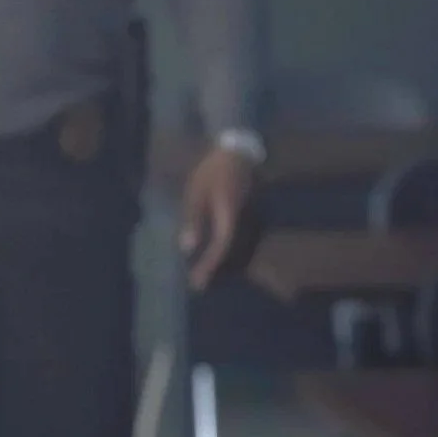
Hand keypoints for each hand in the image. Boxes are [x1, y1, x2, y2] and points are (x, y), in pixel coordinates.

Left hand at [179, 146, 258, 290]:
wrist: (236, 152)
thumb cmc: (213, 171)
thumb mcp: (196, 192)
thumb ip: (193, 220)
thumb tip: (187, 248)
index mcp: (230, 216)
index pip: (221, 247)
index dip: (209, 266)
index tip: (197, 282)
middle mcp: (244, 221)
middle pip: (232, 253)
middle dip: (214, 269)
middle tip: (198, 284)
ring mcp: (250, 219)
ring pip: (236, 247)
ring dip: (219, 261)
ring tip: (203, 273)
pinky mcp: (248, 216)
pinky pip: (237, 238)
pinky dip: (224, 249)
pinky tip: (212, 252)